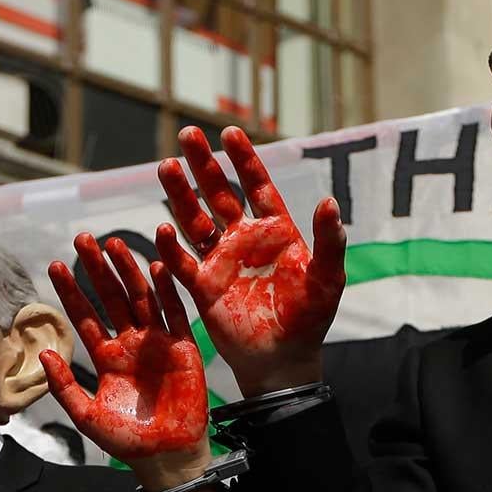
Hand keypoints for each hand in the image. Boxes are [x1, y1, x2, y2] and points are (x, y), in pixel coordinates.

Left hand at [42, 233, 211, 491]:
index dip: (71, 291)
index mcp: (107, 357)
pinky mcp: (183, 348)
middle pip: (112, 297)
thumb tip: (42, 353)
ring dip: (129, 271)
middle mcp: (131, 344)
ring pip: (142, 298)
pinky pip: (175, 313)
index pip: (85, 316)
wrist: (166, 456)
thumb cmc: (126, 441)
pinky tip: (157, 266)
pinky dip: (167, 290)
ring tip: (114, 244)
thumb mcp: (86, 416)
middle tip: (83, 239)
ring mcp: (158, 343)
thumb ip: (64, 385)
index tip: (56, 265)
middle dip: (98, 269)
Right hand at [155, 125, 344, 396]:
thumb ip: (329, 240)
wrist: (285, 360)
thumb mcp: (327, 278)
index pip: (256, 186)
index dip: (244, 159)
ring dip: (180, 195)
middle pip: (218, 193)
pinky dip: (171, 247)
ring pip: (195, 220)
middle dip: (204, 164)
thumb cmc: (310, 319)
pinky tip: (163, 228)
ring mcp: (221, 261)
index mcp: (274, 232)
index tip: (229, 132)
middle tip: (187, 133)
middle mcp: (244, 240)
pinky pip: (182, 262)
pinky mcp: (203, 287)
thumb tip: (329, 201)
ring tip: (166, 166)